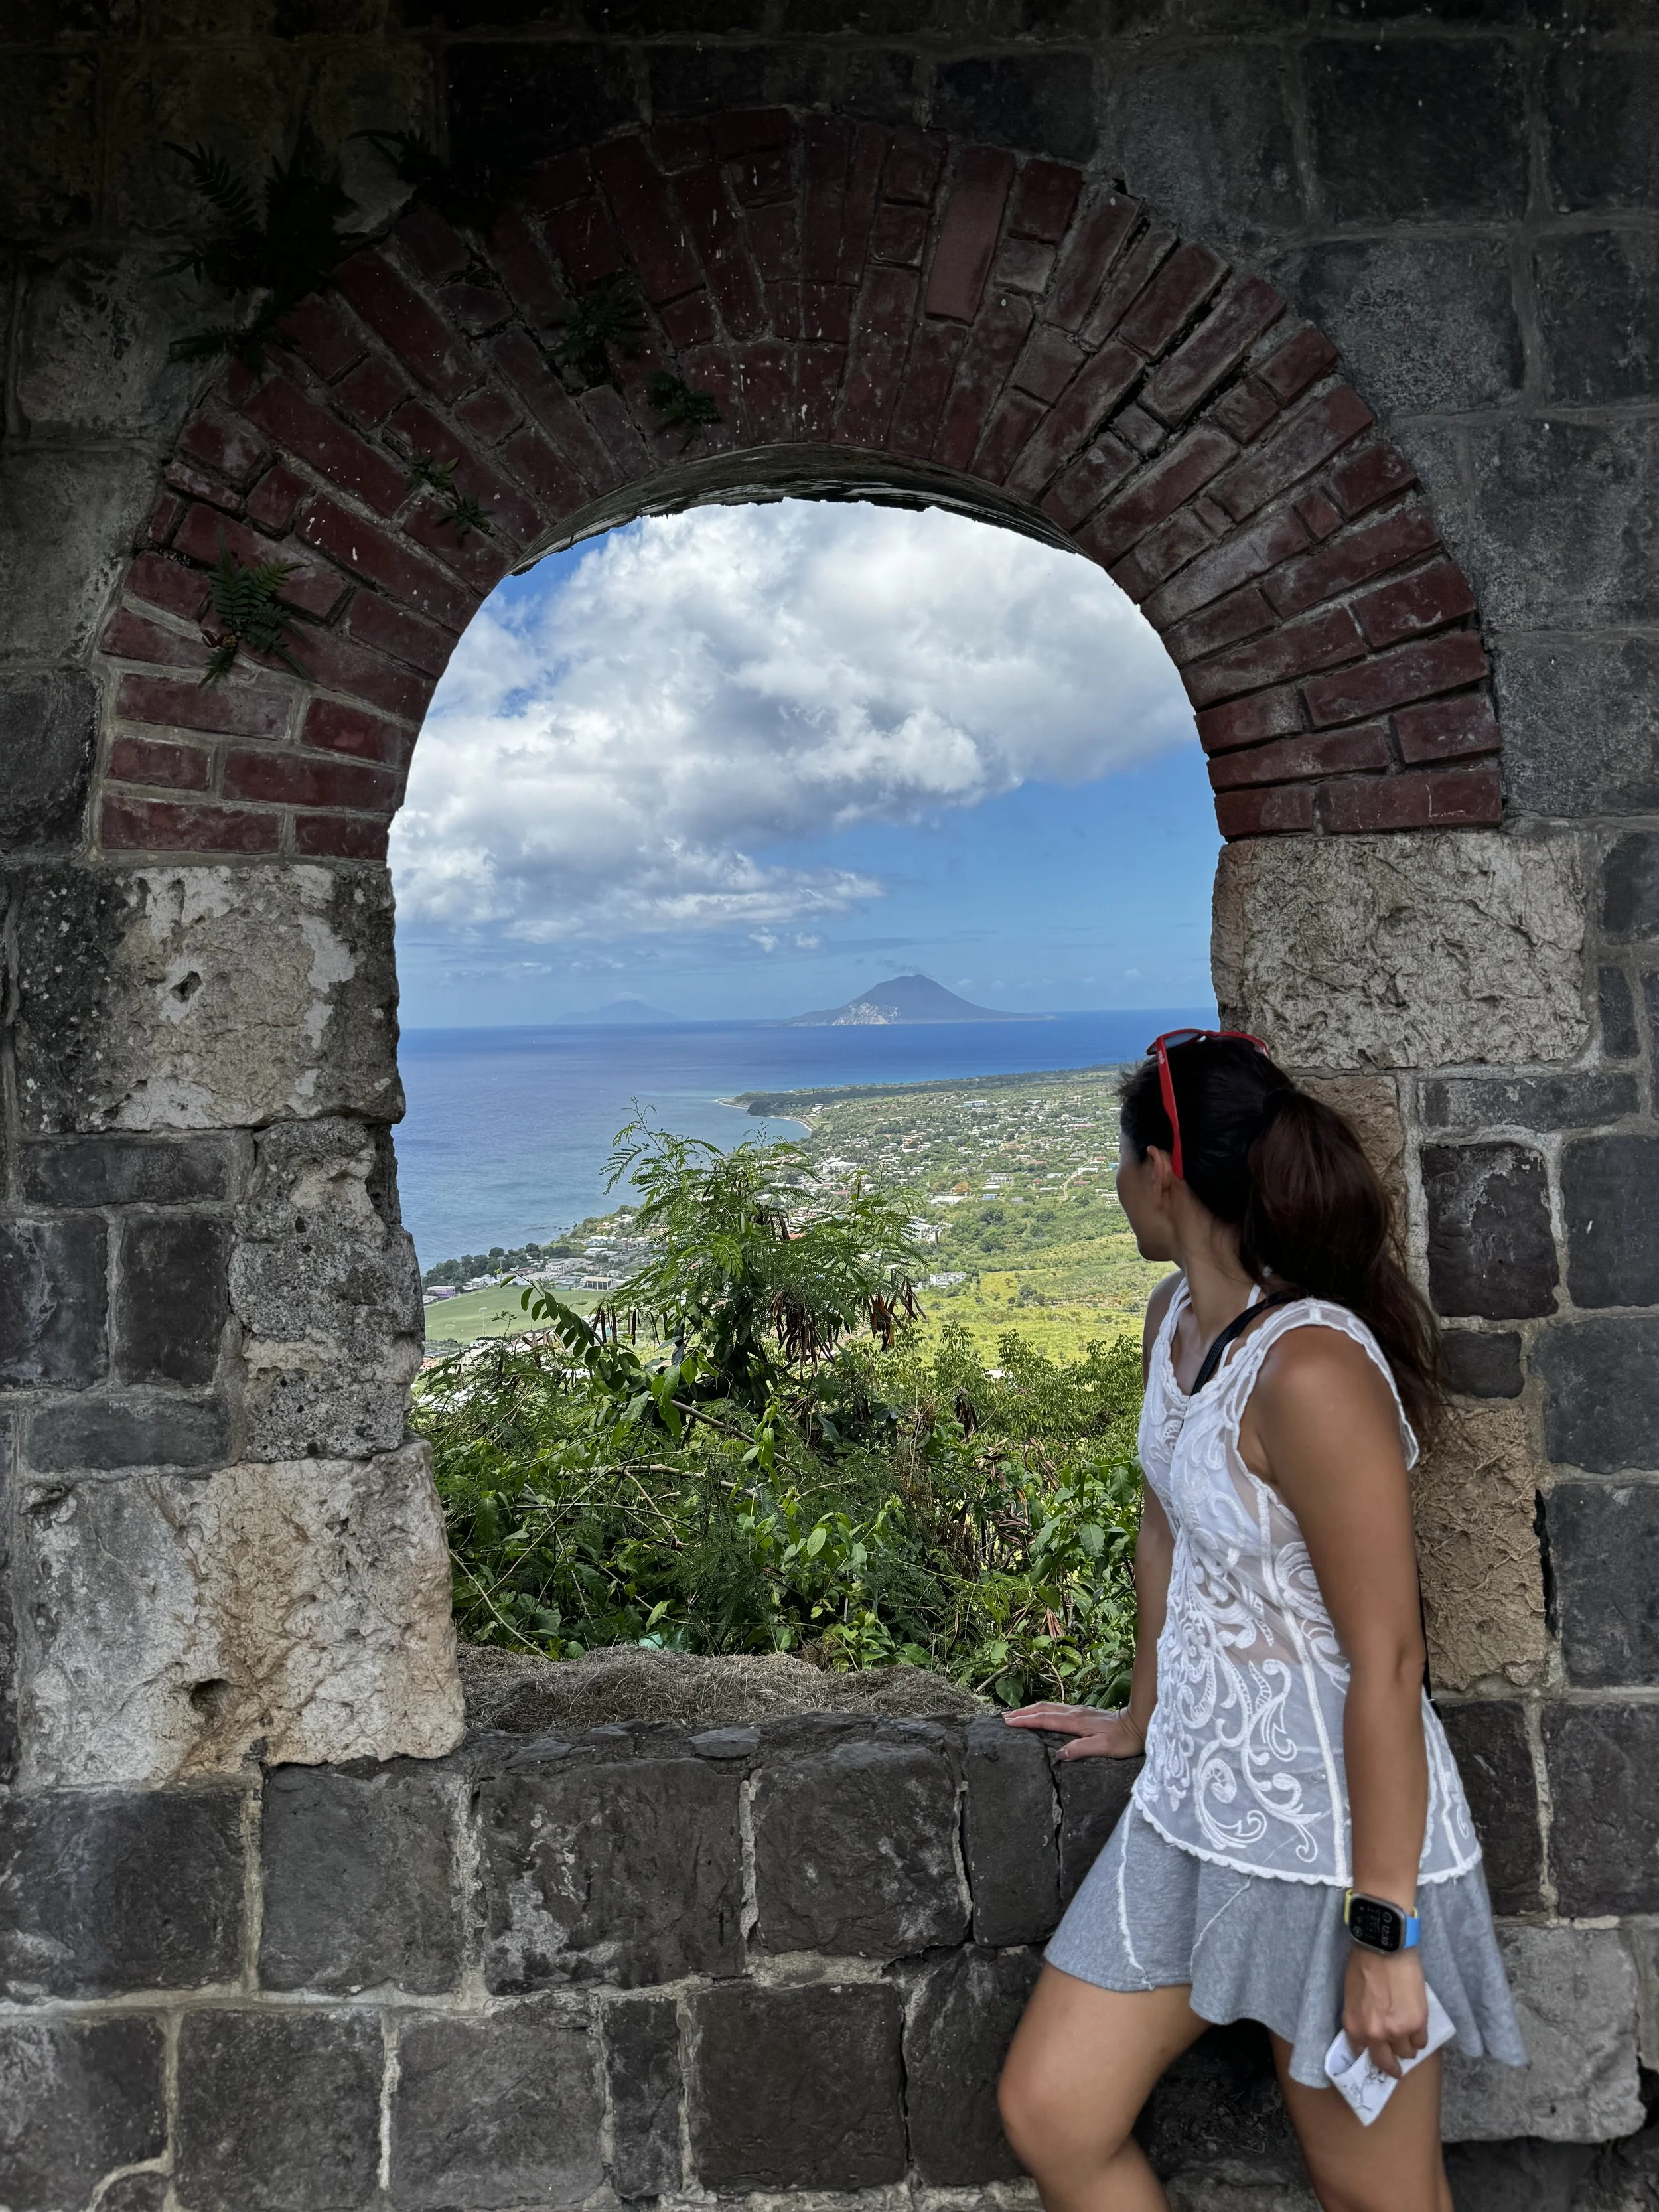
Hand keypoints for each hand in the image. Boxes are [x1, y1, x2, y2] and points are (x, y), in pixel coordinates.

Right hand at [1001, 1702, 1146, 1760]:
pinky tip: (1041, 1714)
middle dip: (1023, 1712)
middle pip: (1043, 1709)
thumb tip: (1058, 1754)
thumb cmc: (1124, 1740)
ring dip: (1031, 1709)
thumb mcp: (1104, 1748)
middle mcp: (1074, 1713)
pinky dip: (1043, 1710)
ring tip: (1016, 1713)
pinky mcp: (1084, 1713)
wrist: (1140, 1723)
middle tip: (1004, 1716)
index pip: (1045, 1720)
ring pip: (1049, 1707)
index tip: (1008, 1721)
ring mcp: (1079, 1711)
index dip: (1026, 1720)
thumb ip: (1081, 1749)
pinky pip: (1057, 1709)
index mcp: (1076, 1722)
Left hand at [1342, 1944, 1428, 2077]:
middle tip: (1397, 2068)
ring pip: (1407, 2053)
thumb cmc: (1363, 1964)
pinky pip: (1422, 2042)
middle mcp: (1375, 2035)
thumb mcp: (1351, 1996)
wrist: (1385, 1947)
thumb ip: (1359, 2018)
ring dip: (1407, 2046)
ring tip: (1408, 2036)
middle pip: (1386, 2063)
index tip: (1376, 2054)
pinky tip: (1418, 2027)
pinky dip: (1420, 2037)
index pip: (1361, 2053)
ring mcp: (1397, 2032)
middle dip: (1392, 2066)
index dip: (1370, 2053)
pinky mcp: (1417, 2024)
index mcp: (1354, 2027)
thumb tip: (1368, 2031)